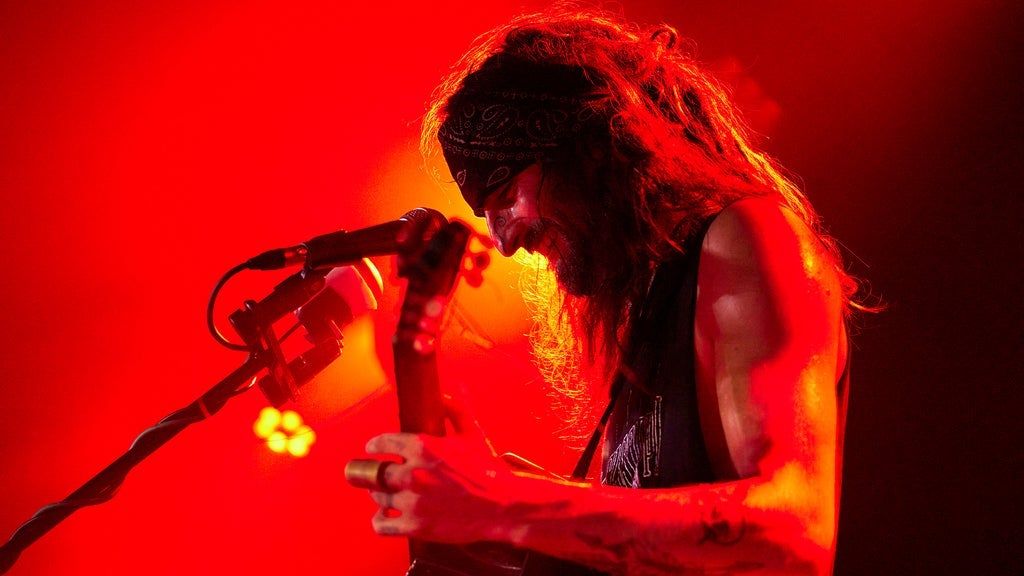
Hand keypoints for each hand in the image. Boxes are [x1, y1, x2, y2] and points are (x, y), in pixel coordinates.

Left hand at [359, 396, 521, 543]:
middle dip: (374, 473)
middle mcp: (413, 473)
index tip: (372, 449)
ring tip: (388, 497)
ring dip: (381, 496)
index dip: (375, 446)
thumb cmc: (489, 471)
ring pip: (378, 497)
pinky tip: (385, 517)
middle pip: (374, 472)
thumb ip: (455, 412)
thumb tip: (443, 397)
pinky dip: (380, 521)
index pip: (382, 443)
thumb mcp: (473, 435)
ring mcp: (412, 501)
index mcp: (423, 446)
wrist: (504, 506)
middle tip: (377, 476)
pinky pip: (381, 524)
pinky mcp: (415, 526)